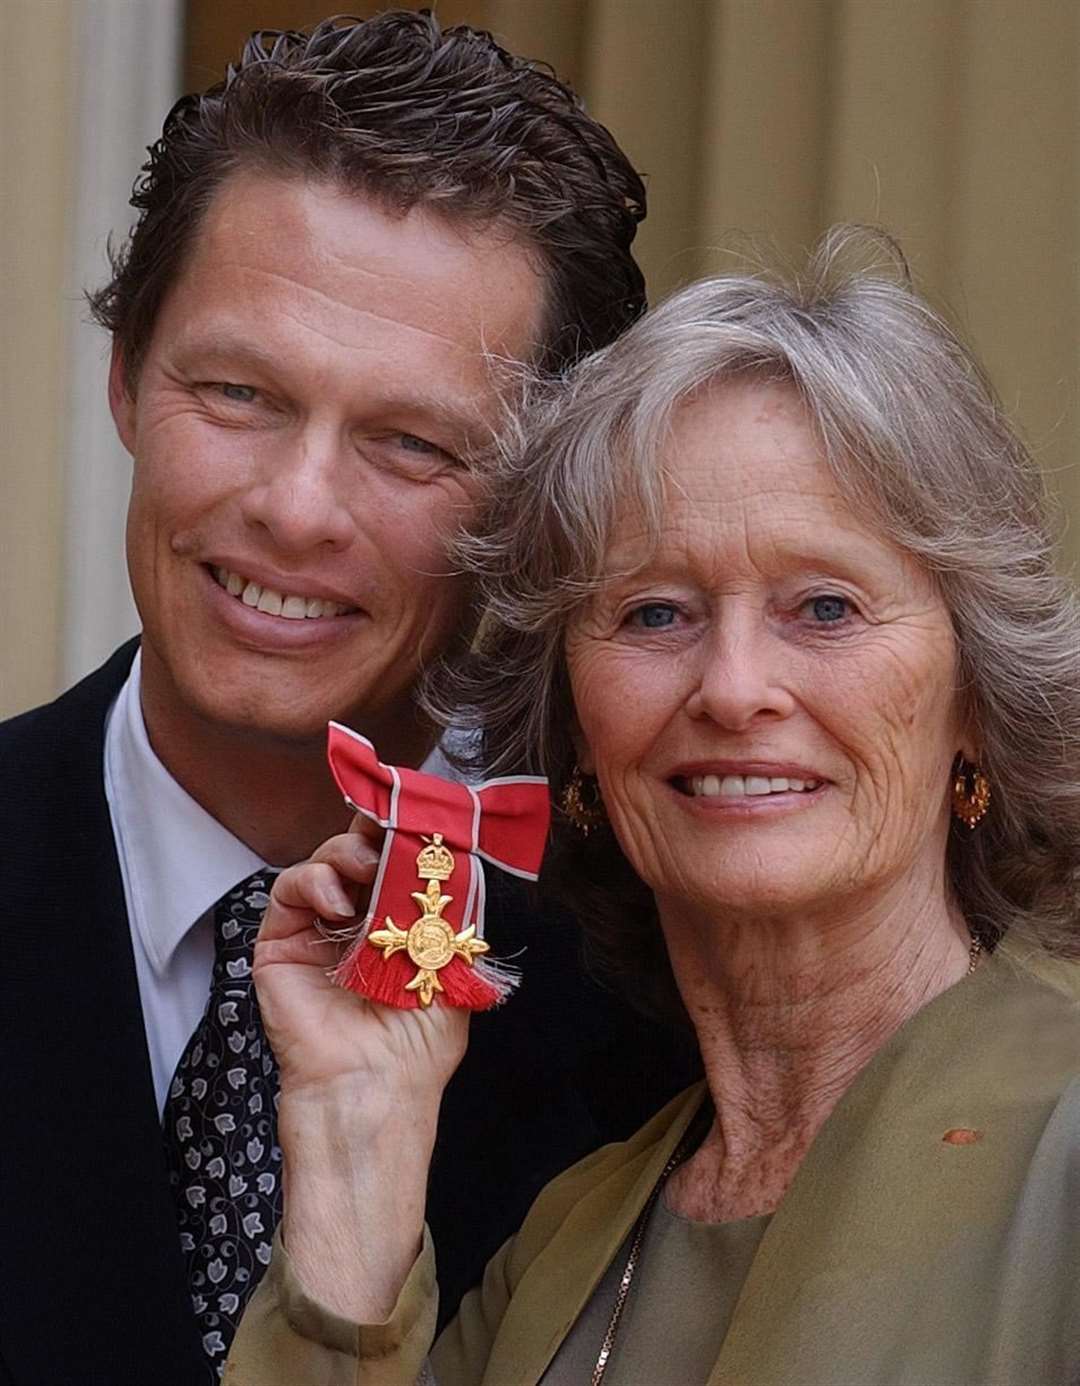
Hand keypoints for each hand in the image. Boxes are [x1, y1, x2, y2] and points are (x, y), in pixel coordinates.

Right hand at [253, 817, 469, 1319]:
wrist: (374, 1091)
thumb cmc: (417, 1046)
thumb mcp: (452, 970)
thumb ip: (450, 915)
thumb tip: (454, 858)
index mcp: (397, 927)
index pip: (397, 865)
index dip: (405, 837)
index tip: (418, 815)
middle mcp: (355, 923)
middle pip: (359, 854)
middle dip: (375, 834)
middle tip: (389, 832)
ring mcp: (316, 931)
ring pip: (324, 863)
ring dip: (346, 853)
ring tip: (365, 869)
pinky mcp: (280, 943)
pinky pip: (289, 891)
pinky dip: (313, 881)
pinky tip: (335, 901)